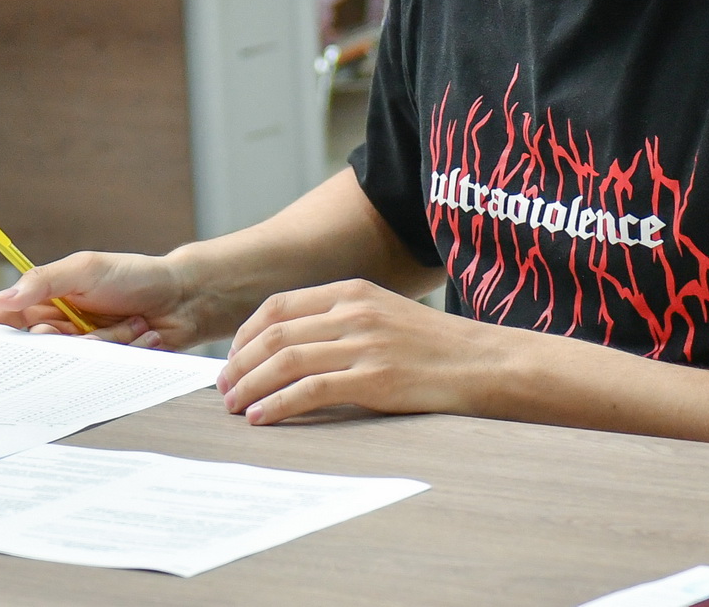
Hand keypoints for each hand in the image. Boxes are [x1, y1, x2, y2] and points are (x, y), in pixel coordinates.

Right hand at [0, 250, 210, 350]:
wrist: (184, 297)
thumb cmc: (135, 275)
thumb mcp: (86, 269)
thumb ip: (43, 282)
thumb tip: (0, 298)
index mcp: (45, 300)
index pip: (3, 320)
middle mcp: (59, 328)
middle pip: (34, 350)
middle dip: (60, 341)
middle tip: (75, 330)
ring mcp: (82, 350)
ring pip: (71, 363)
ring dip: (106, 341)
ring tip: (133, 320)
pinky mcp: (105, 367)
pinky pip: (100, 372)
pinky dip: (126, 351)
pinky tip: (145, 334)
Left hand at [217, 279, 497, 424]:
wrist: (485, 362)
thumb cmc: (435, 346)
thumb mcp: (384, 314)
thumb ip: (341, 321)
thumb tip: (290, 347)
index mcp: (352, 290)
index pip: (278, 306)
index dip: (245, 335)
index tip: (232, 360)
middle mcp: (353, 311)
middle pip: (274, 334)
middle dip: (239, 364)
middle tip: (223, 389)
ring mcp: (364, 343)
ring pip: (286, 361)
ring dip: (251, 386)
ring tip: (234, 408)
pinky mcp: (376, 378)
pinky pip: (311, 390)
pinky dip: (278, 405)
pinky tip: (262, 417)